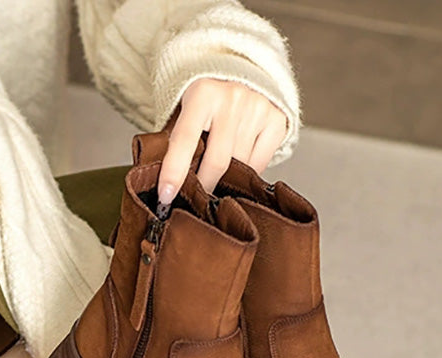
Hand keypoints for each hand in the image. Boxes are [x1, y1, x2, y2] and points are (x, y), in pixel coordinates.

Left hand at [157, 78, 287, 201]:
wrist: (239, 72)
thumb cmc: (205, 102)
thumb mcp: (183, 112)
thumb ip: (174, 142)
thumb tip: (165, 187)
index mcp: (201, 94)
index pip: (184, 140)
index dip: (174, 171)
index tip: (166, 197)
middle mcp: (232, 98)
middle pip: (217, 162)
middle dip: (204, 187)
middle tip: (196, 200)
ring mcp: (257, 107)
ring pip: (240, 167)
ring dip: (226, 179)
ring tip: (218, 174)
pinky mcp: (276, 119)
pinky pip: (259, 165)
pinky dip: (246, 172)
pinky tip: (239, 163)